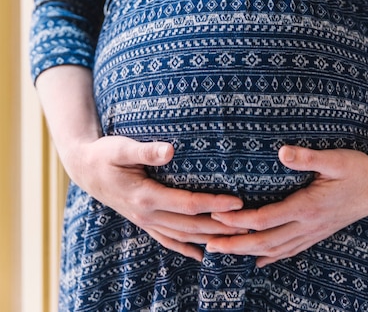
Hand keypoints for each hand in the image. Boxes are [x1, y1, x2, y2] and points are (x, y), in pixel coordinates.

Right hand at [67, 136, 244, 261]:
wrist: (84, 169)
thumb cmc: (105, 154)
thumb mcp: (121, 148)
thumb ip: (146, 150)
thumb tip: (170, 149)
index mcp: (145, 196)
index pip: (188, 204)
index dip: (214, 204)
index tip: (238, 201)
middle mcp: (147, 214)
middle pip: (191, 225)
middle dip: (221, 226)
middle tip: (248, 224)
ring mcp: (145, 221)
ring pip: (183, 235)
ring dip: (209, 238)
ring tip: (235, 239)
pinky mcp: (144, 221)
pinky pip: (168, 239)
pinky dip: (186, 248)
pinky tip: (201, 255)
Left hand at [206, 145, 367, 266]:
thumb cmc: (357, 169)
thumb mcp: (334, 159)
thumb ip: (307, 157)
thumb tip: (282, 152)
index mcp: (307, 206)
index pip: (266, 218)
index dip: (239, 220)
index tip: (216, 216)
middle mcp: (308, 225)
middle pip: (265, 241)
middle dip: (235, 244)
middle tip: (208, 245)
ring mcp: (312, 232)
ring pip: (275, 249)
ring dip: (247, 252)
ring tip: (223, 252)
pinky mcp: (317, 233)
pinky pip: (290, 250)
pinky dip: (271, 257)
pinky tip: (259, 260)